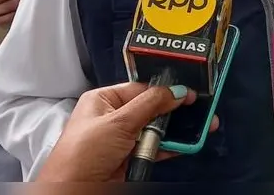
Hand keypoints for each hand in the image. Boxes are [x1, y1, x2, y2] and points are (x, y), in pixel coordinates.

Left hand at [36, 83, 217, 181]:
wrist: (74, 191)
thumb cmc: (82, 154)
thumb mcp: (118, 122)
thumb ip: (150, 104)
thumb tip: (173, 91)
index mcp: (103, 100)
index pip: (140, 88)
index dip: (164, 90)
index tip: (187, 92)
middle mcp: (111, 117)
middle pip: (150, 109)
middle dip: (173, 111)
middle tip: (198, 109)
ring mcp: (121, 139)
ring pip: (154, 130)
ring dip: (174, 131)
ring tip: (199, 127)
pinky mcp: (128, 158)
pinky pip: (154, 148)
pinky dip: (168, 147)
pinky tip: (184, 144)